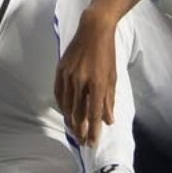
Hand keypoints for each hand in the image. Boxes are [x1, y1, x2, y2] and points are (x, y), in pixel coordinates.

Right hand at [54, 11, 117, 146]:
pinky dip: (62, 106)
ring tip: (75, 131)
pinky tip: (66, 113)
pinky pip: (58, 95)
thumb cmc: (107, 53)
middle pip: (78, 114)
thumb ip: (109, 100)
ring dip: (71, 122)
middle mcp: (81, 81)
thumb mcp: (113, 76)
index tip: (92, 143)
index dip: (93, 131)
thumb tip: (108, 121)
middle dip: (80, 130)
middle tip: (82, 141)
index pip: (93, 114)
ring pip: (67, 107)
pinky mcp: (60, 70)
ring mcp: (68, 76)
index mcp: (97, 83)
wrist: (94, 29)